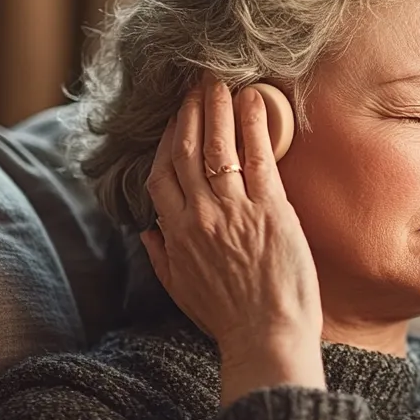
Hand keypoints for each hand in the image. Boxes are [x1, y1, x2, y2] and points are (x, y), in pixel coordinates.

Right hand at [139, 77, 322, 360]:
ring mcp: (235, 211)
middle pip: (188, 151)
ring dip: (217, 109)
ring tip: (220, 82)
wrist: (266, 338)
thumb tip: (147, 231)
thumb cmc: (229, 320)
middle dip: (191, 113)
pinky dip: (254, 127)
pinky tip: (254, 102)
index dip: (169, 140)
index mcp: (176, 234)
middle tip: (197, 85)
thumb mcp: (181, 291)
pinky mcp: (271, 212)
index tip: (177, 119)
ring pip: (219, 147)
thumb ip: (161, 257)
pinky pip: (258, 159)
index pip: (163, 173)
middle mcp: (201, 216)